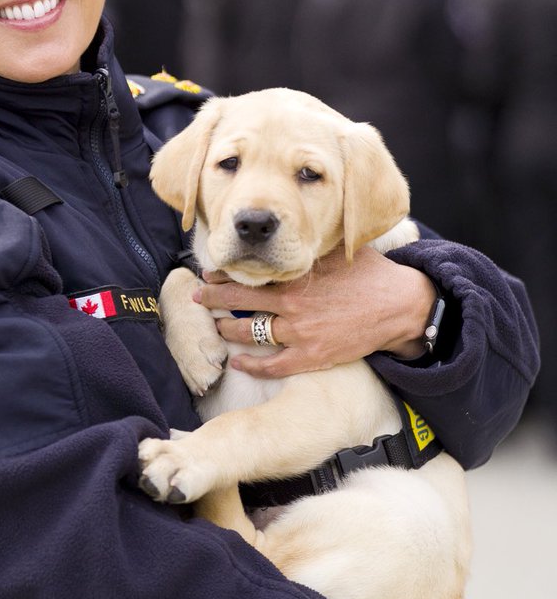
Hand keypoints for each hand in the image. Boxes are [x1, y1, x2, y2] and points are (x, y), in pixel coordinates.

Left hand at [194, 246, 435, 378]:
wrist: (400, 306)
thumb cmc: (371, 274)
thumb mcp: (338, 252)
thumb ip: (311, 247)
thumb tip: (292, 232)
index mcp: (296, 278)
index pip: (249, 275)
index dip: (225, 275)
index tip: (210, 272)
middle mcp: (292, 305)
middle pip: (239, 302)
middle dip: (214, 299)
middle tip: (199, 296)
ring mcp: (300, 333)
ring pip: (250, 333)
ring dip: (227, 329)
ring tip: (214, 326)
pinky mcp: (312, 356)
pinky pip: (273, 365)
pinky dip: (252, 366)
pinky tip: (237, 362)